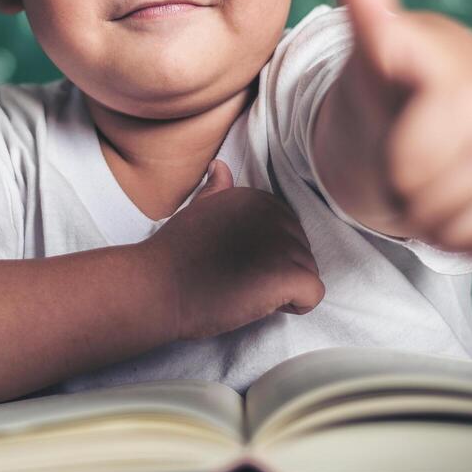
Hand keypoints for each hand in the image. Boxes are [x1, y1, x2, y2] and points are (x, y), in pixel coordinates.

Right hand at [140, 159, 324, 340]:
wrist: (158, 287)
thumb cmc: (174, 257)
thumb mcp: (197, 211)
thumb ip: (216, 191)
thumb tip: (220, 166)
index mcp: (257, 198)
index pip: (286, 232)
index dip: (265, 255)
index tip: (234, 263)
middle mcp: (275, 213)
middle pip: (301, 252)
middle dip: (278, 272)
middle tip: (238, 281)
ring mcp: (283, 243)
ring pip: (308, 273)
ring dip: (283, 290)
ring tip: (244, 291)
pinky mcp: (287, 275)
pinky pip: (313, 294)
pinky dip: (296, 305)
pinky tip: (262, 304)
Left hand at [320, 0, 471, 255]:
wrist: (422, 115)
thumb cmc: (385, 84)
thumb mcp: (364, 54)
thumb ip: (364, 4)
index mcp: (456, 70)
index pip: (415, 152)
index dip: (400, 156)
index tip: (399, 133)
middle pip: (429, 191)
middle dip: (403, 186)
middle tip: (402, 155)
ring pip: (454, 221)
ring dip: (424, 211)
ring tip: (422, 171)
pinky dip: (454, 229)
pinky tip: (450, 191)